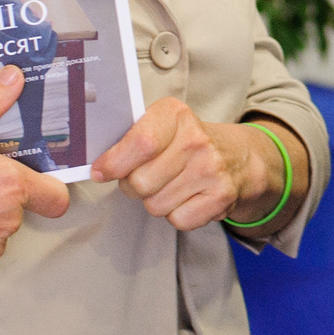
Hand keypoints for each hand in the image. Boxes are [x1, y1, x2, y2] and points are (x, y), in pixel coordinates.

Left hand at [91, 98, 272, 230]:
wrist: (237, 157)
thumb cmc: (185, 142)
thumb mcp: (160, 124)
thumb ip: (127, 138)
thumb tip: (96, 165)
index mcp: (175, 114)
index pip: (140, 143)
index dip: (114, 162)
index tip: (101, 171)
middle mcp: (196, 139)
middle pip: (140, 182)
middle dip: (134, 186)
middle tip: (146, 177)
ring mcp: (211, 169)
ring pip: (155, 205)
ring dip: (156, 200)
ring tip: (171, 184)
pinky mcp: (221, 197)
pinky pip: (178, 220)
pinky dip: (177, 214)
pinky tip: (187, 197)